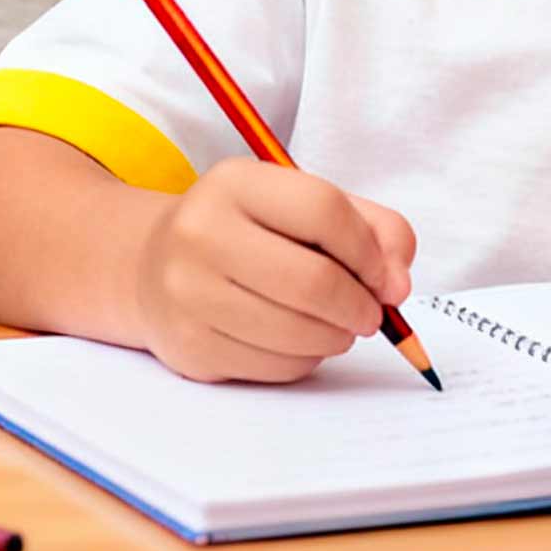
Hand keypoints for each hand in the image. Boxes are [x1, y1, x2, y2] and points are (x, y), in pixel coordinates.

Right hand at [125, 158, 417, 385]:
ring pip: (298, 333)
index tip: (387, 278)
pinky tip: (298, 340)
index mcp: (234, 184)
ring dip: (338, 337)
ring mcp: (189, 293)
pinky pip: (276, 366)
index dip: (370, 251)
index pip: (323, 211)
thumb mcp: (299, 205)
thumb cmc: (246, 232)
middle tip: (370, 314)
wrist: (153, 265)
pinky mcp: (191, 346)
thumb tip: (397, 284)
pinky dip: (306, 359)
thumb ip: (369, 228)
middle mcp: (201, 232)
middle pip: (313, 281)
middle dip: (361, 306)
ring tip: (336, 326)